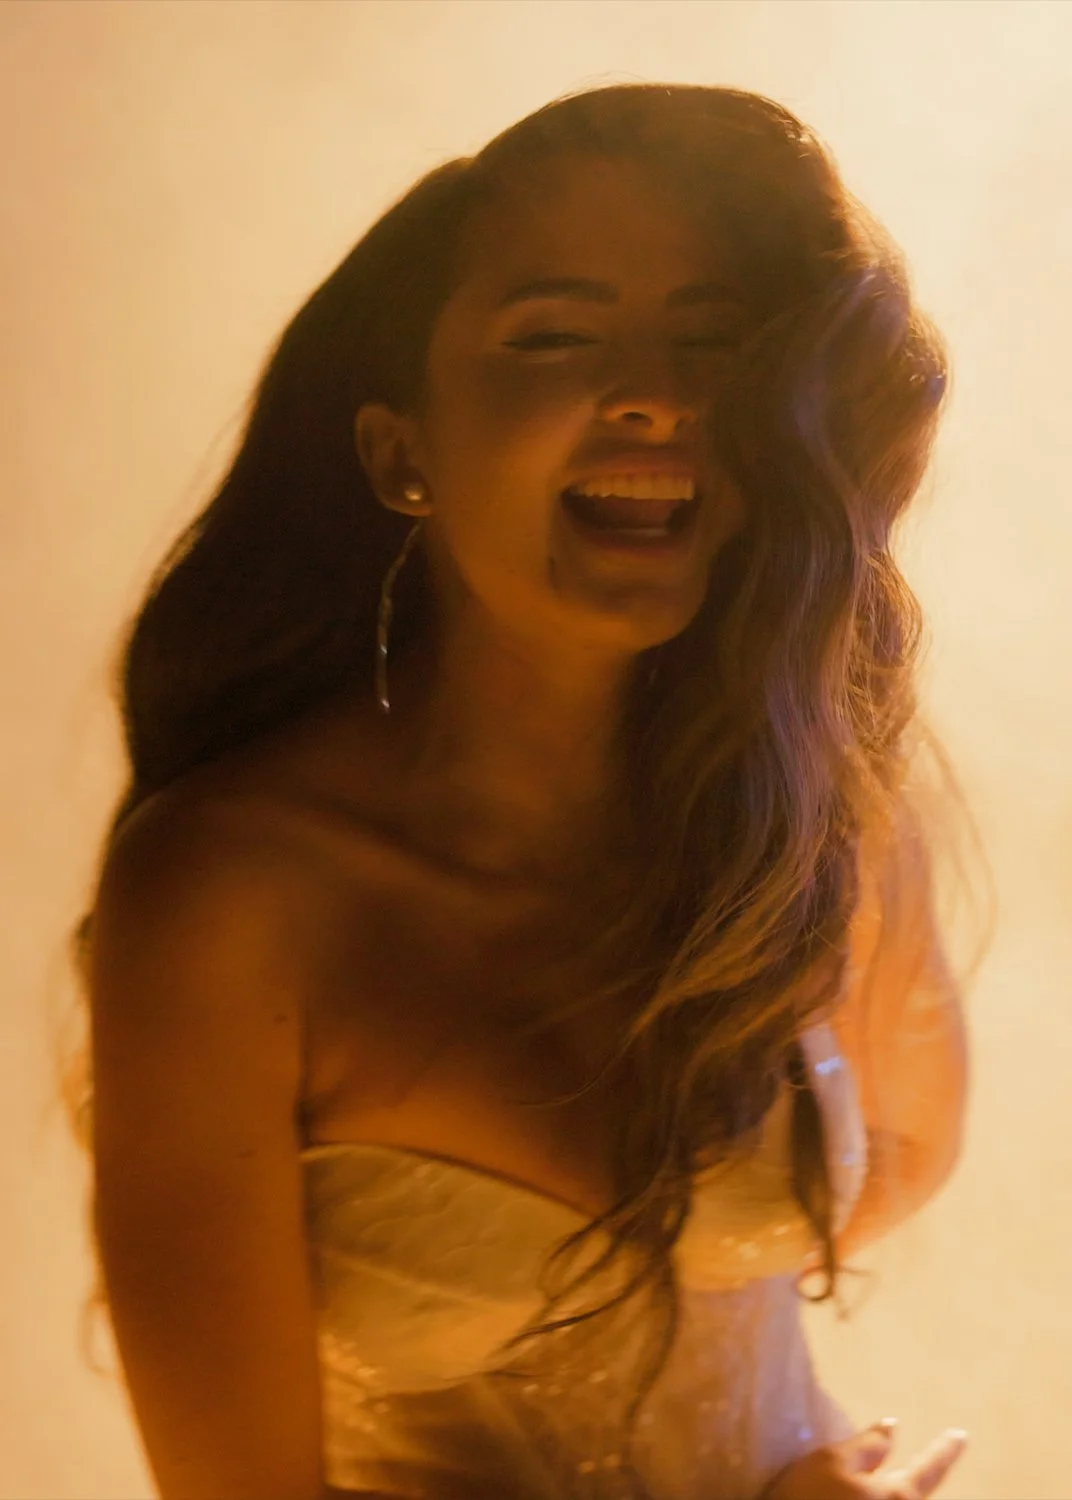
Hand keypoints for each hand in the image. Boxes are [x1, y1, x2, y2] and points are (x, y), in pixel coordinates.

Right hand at [757, 1418, 968, 1498]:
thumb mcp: (829, 1462)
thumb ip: (866, 1445)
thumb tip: (894, 1427)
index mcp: (897, 1498)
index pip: (929, 1469)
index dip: (946, 1450)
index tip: (962, 1435)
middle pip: (914, 1499)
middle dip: (912, 1487)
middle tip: (910, 1471)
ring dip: (893, 1493)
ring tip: (863, 1487)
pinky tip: (848, 1496)